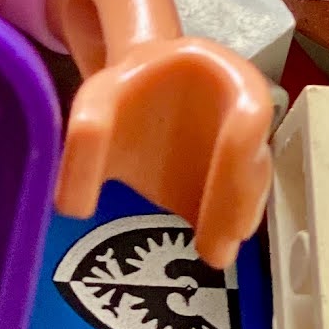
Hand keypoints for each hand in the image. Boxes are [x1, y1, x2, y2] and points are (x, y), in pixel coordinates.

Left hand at [57, 35, 274, 269]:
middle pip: (255, 156)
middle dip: (238, 201)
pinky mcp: (231, 174)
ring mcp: (242, 145)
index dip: (240, 152)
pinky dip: (224, 224)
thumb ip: (87, 139)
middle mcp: (244, 111)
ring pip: (251, 183)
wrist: (139, 86)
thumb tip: (74, 208)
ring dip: (234, 218)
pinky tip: (211, 247)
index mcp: (221, 74)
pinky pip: (236, 200)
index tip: (229, 183)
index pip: (248, 110)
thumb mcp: (97, 100)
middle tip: (217, 247)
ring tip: (214, 253)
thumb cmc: (125, 90)